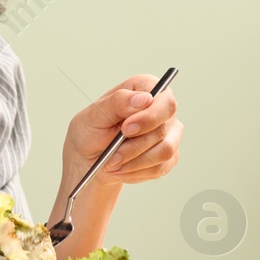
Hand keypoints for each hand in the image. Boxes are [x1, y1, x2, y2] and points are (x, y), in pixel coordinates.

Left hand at [63, 74, 181, 192]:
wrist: (90, 159)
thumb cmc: (91, 132)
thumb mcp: (94, 115)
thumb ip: (118, 102)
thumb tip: (144, 98)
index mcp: (146, 88)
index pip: (164, 100)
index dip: (149, 116)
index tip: (126, 129)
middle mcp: (162, 109)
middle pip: (164, 127)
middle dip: (135, 145)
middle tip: (113, 154)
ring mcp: (168, 133)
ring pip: (165, 151)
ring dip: (134, 161)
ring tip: (112, 162)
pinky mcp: (169, 156)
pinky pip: (160, 167)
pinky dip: (136, 171)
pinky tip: (121, 168)